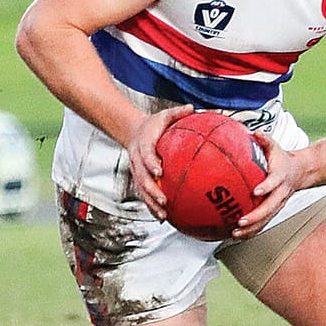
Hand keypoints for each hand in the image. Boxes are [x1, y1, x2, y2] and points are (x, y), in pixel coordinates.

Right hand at [125, 103, 191, 220]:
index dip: (151, 164)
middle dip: (151, 191)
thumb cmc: (153, 124)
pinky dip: (152, 205)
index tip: (160, 172)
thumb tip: (193, 108)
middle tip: (164, 200)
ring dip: (151, 203)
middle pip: (142, 178)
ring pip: (142, 190)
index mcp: (143, 145)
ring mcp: (137, 171)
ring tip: (163, 216)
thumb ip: (177, 113)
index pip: (145, 155)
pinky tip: (164, 217)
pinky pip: (145, 194)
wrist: (133, 132)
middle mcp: (137, 160)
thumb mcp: (164, 115)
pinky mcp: (140, 179)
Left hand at [231, 130, 301, 236]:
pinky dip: (250, 231)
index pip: (274, 183)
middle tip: (240, 221)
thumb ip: (265, 140)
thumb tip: (255, 132)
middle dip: (256, 217)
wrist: (301, 172)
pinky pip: (262, 223)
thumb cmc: (282, 159)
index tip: (255, 191)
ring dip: (251, 229)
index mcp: (280, 178)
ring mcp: (277, 204)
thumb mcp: (276, 147)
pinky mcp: (273, 211)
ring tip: (234, 233)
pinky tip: (235, 235)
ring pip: (266, 220)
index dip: (266, 187)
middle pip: (269, 208)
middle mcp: (280, 194)